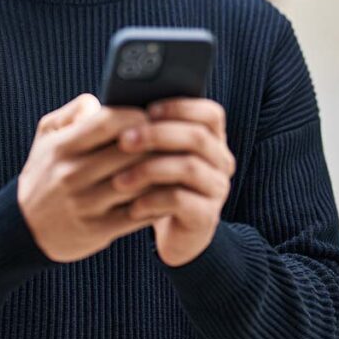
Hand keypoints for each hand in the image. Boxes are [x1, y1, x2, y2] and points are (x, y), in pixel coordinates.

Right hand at [17, 93, 167, 262]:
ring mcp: (85, 205)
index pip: (108, 122)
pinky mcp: (97, 230)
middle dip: (156, 142)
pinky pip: (138, 214)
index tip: (151, 114)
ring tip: (178, 160)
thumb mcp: (46, 136)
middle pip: (130, 152)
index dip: (136, 115)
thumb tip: (100, 101)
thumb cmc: (45, 172)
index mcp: (62, 147)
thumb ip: (73, 112)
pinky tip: (170, 191)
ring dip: (163, 171)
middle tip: (174, 136)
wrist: (23, 228)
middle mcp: (72, 175)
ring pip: (138, 183)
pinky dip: (158, 201)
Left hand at [113, 97, 235, 266]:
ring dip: (149, 169)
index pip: (210, 114)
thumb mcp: (157, 154)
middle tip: (123, 140)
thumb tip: (117, 108)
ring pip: (189, 168)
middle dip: (157, 135)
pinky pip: (181, 201)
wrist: (175, 231)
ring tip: (119, 179)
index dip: (180, 108)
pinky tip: (132, 205)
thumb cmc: (159, 182)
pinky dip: (153, 200)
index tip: (147, 110)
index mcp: (212, 139)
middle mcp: (221, 161)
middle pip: (198, 137)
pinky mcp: (207, 216)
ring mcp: (217, 189)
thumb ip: (148, 129)